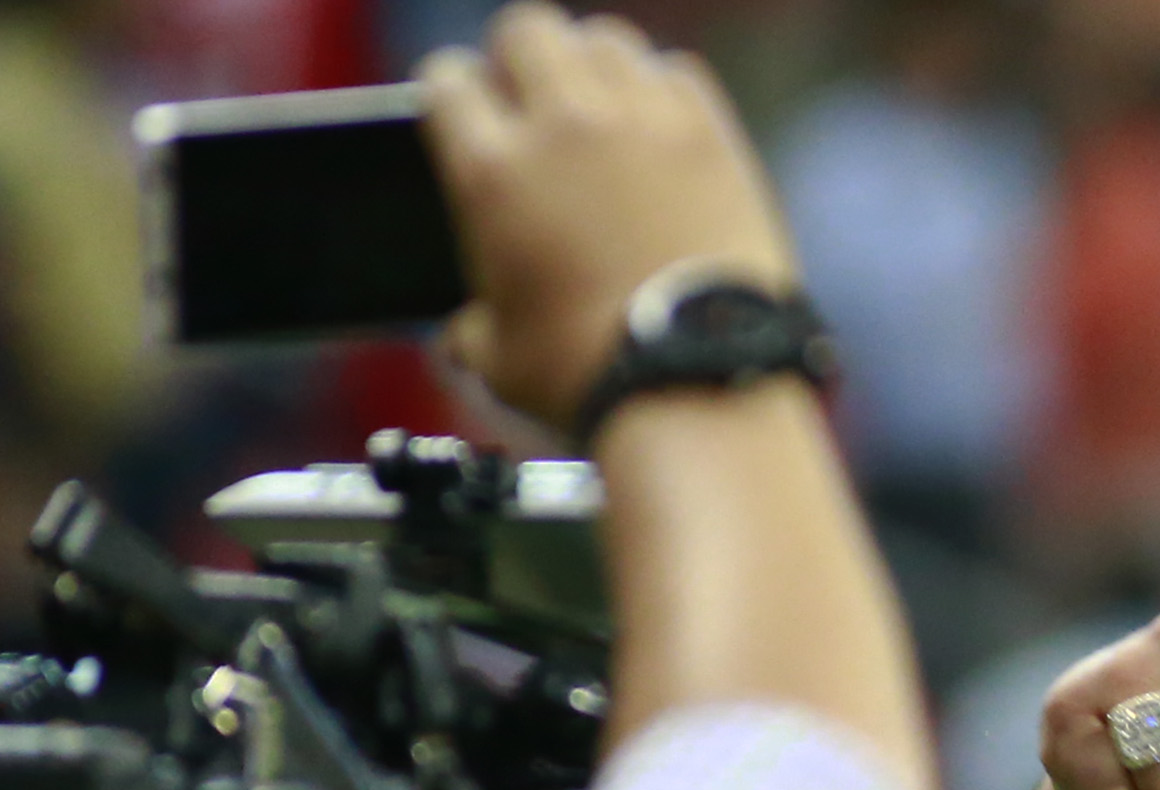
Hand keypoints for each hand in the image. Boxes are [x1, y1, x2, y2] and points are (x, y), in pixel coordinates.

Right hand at [417, 4, 798, 430]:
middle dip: (522, 59)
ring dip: (594, 66)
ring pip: (605, 39)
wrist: (697, 384)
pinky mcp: (711, 137)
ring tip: (603, 110)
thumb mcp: (501, 360)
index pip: (448, 79)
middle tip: (536, 100)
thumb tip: (460, 338)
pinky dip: (665, 90)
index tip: (472, 116)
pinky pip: (678, 73)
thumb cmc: (590, 377)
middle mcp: (562, 125)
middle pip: (527, 30)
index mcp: (490, 171)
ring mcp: (642, 121)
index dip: (457, 95)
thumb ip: (470, 331)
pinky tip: (664, 129)